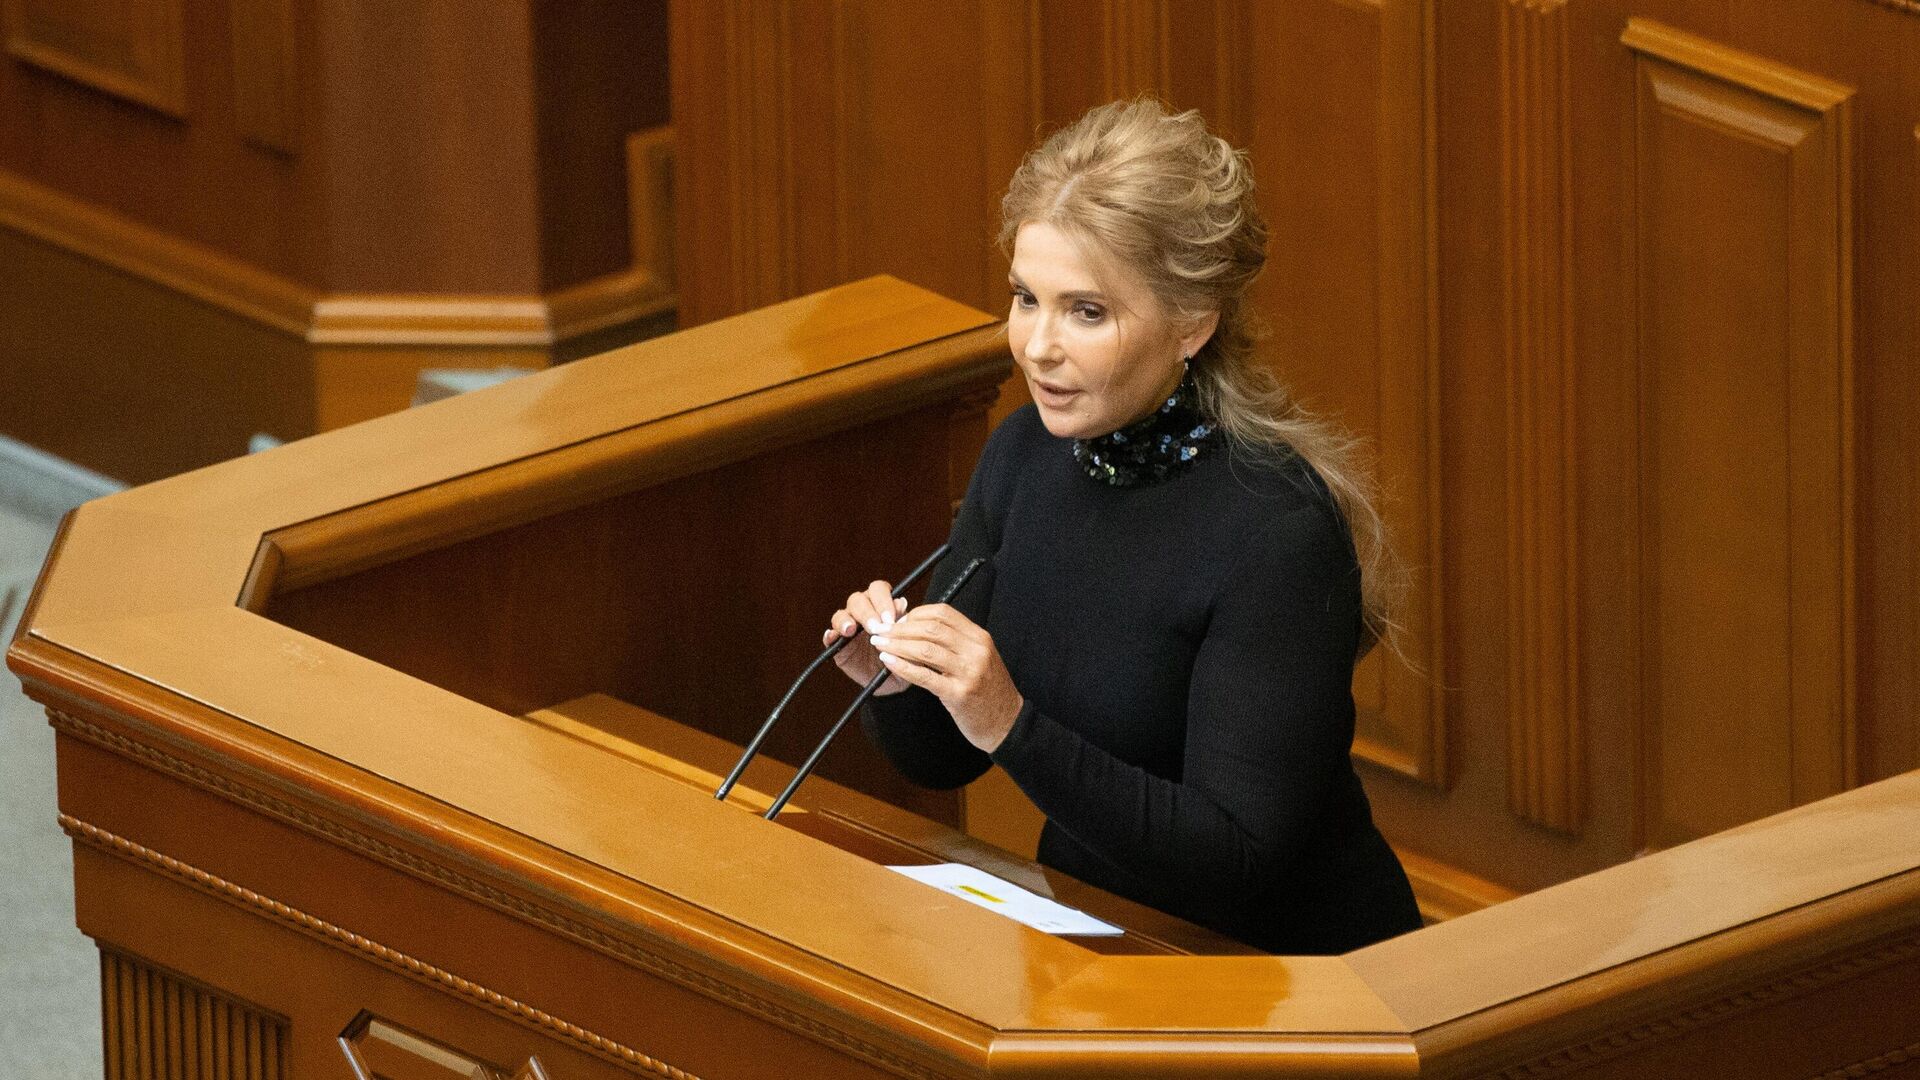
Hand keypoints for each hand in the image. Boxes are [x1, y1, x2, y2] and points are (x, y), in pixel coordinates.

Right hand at [825, 580, 910, 694]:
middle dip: (866, 612)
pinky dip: (830, 635)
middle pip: (858, 599)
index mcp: (881, 606)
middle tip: (874, 629)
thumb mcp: (908, 642)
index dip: (883, 600)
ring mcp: (848, 628)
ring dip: (845, 620)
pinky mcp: (838, 645)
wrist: (894, 682)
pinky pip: (830, 636)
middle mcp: (863, 613)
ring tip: (850, 630)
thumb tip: (901, 602)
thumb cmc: (903, 657)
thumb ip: (904, 622)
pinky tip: (833, 637)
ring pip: (841, 614)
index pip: (878, 590)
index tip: (890, 618)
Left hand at [869, 604, 1023, 751]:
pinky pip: (924, 676)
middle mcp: (976, 651)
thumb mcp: (977, 658)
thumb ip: (953, 642)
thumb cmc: (987, 691)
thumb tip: (915, 628)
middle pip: (931, 628)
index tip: (898, 622)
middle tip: (881, 631)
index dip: (915, 614)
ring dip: (896, 645)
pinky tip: (888, 662)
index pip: (943, 613)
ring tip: (879, 644)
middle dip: (900, 628)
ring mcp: (969, 672)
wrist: (1007, 723)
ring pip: (925, 649)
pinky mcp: (959, 694)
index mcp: (980, 638)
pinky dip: (902, 667)